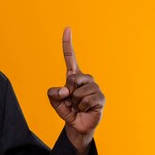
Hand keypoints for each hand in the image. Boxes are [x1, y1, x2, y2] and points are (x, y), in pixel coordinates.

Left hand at [47, 27, 104, 151]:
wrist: (77, 126)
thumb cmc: (68, 111)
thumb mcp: (54, 102)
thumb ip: (53, 94)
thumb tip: (66, 90)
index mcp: (74, 76)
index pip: (70, 57)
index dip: (68, 43)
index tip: (67, 28)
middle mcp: (86, 78)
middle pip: (71, 79)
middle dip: (67, 93)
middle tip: (71, 101)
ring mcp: (94, 87)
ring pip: (78, 92)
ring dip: (74, 102)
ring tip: (78, 106)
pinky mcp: (101, 97)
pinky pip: (85, 100)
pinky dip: (81, 107)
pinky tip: (85, 109)